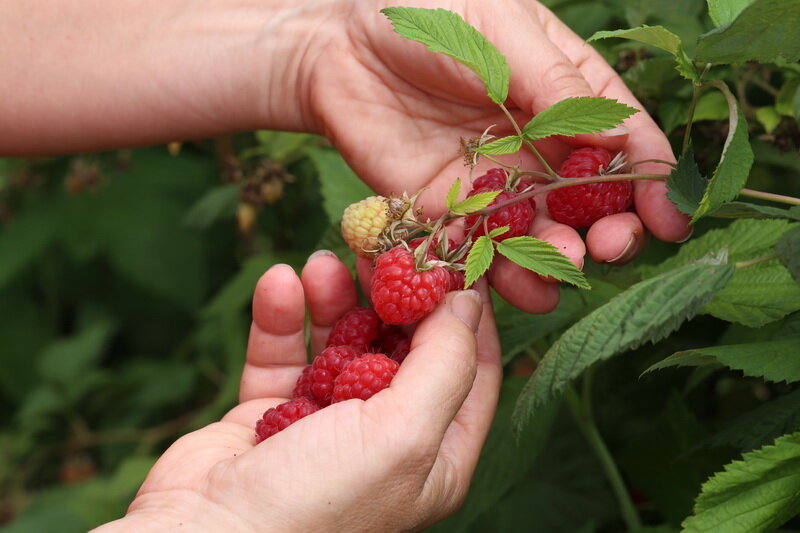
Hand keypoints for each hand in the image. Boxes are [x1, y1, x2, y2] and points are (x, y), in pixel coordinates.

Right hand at [95, 253, 500, 531]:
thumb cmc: (317, 505)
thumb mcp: (404, 435)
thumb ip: (445, 364)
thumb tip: (469, 302)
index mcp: (433, 457)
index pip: (469, 370)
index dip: (465, 312)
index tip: (453, 257)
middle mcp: (386, 440)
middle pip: (402, 348)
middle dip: (394, 294)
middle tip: (383, 244)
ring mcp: (326, 426)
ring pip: (341, 343)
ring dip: (334, 299)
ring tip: (323, 261)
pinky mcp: (271, 414)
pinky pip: (284, 354)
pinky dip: (282, 318)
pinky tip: (279, 284)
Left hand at [302, 0, 690, 312]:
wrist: (338, 45)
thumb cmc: (425, 14)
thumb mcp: (499, 32)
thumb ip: (553, 83)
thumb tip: (617, 133)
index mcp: (565, 92)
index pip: (624, 140)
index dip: (653, 181)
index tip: (671, 218)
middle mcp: (537, 146)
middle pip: (588, 201)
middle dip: (608, 229)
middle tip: (612, 247)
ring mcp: (494, 183)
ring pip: (538, 235)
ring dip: (556, 259)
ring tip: (561, 267)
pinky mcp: (447, 211)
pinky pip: (478, 250)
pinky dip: (496, 274)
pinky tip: (512, 285)